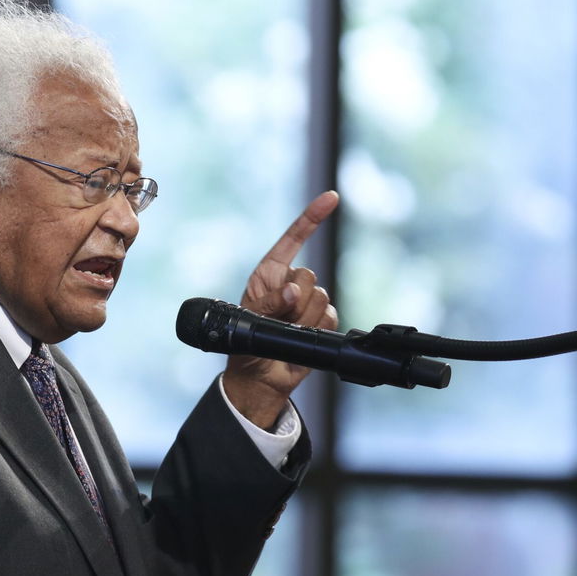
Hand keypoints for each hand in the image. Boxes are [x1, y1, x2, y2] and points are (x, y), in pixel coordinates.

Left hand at [223, 191, 338, 427]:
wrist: (261, 377)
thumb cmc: (245, 346)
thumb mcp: (248, 323)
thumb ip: (270, 305)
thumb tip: (294, 290)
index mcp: (269, 274)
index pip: (292, 239)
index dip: (311, 218)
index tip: (331, 198)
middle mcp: (290, 283)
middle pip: (309, 276)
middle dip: (295, 299)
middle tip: (279, 319)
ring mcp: (307, 302)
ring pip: (320, 298)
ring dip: (303, 318)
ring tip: (286, 332)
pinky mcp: (322, 320)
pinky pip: (329, 316)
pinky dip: (316, 328)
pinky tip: (301, 337)